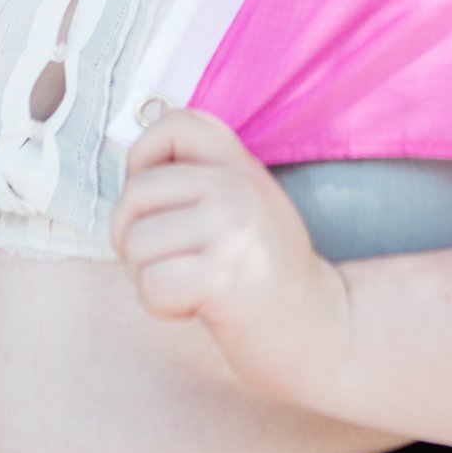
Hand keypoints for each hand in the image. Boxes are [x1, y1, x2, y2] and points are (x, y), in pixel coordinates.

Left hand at [110, 107, 348, 402]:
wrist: (320, 328)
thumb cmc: (267, 273)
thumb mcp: (246, 205)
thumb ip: (203, 180)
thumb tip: (131, 173)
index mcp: (240, 166)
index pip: (176, 124)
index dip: (143, 158)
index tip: (157, 201)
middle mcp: (237, 188)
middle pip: (136, 192)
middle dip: (131, 236)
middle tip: (167, 261)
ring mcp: (232, 230)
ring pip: (135, 243)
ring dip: (147, 276)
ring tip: (187, 284)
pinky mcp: (223, 277)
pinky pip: (151, 285)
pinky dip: (162, 306)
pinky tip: (195, 307)